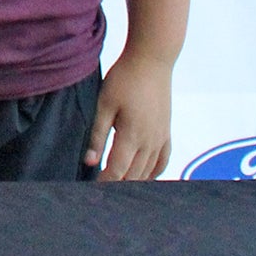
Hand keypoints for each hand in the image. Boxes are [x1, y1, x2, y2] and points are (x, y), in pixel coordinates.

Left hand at [85, 48, 174, 180]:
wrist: (152, 60)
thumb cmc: (124, 79)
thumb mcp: (104, 104)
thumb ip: (97, 134)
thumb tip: (89, 162)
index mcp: (132, 135)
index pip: (118, 169)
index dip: (105, 183)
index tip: (93, 192)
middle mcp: (150, 140)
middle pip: (134, 174)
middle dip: (119, 186)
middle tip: (103, 195)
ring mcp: (162, 137)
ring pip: (149, 170)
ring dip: (136, 182)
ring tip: (120, 190)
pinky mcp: (166, 131)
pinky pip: (163, 159)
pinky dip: (154, 172)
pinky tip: (146, 178)